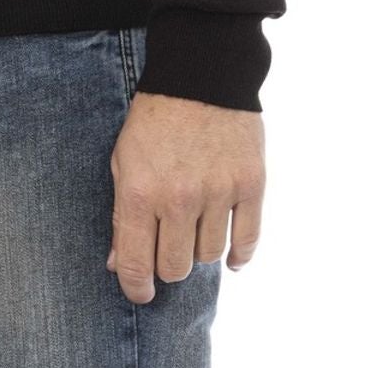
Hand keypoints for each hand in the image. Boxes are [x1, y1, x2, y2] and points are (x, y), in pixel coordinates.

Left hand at [105, 93, 264, 303]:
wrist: (199, 74)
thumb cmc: (154, 118)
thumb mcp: (123, 160)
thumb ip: (121, 215)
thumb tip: (118, 266)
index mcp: (140, 192)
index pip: (136, 264)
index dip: (136, 288)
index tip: (140, 293)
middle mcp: (179, 198)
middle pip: (175, 267)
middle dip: (167, 266)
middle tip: (167, 250)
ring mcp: (218, 192)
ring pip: (209, 256)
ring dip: (199, 250)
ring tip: (194, 231)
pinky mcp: (250, 185)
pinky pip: (247, 240)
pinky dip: (239, 255)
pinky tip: (231, 255)